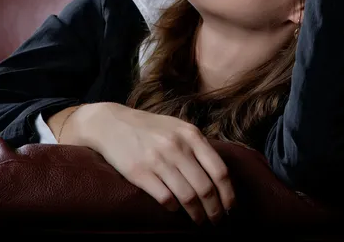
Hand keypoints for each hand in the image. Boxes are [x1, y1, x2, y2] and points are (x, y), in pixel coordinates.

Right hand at [61, 102, 234, 225]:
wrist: (112, 123)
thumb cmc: (150, 128)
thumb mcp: (178, 127)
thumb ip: (198, 145)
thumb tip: (221, 175)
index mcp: (191, 135)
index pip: (219, 170)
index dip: (228, 194)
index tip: (230, 207)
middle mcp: (177, 147)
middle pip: (205, 187)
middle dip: (214, 209)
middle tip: (216, 220)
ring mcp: (158, 160)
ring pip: (187, 196)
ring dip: (196, 214)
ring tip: (199, 220)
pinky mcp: (140, 173)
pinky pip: (165, 198)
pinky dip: (173, 208)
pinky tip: (175, 209)